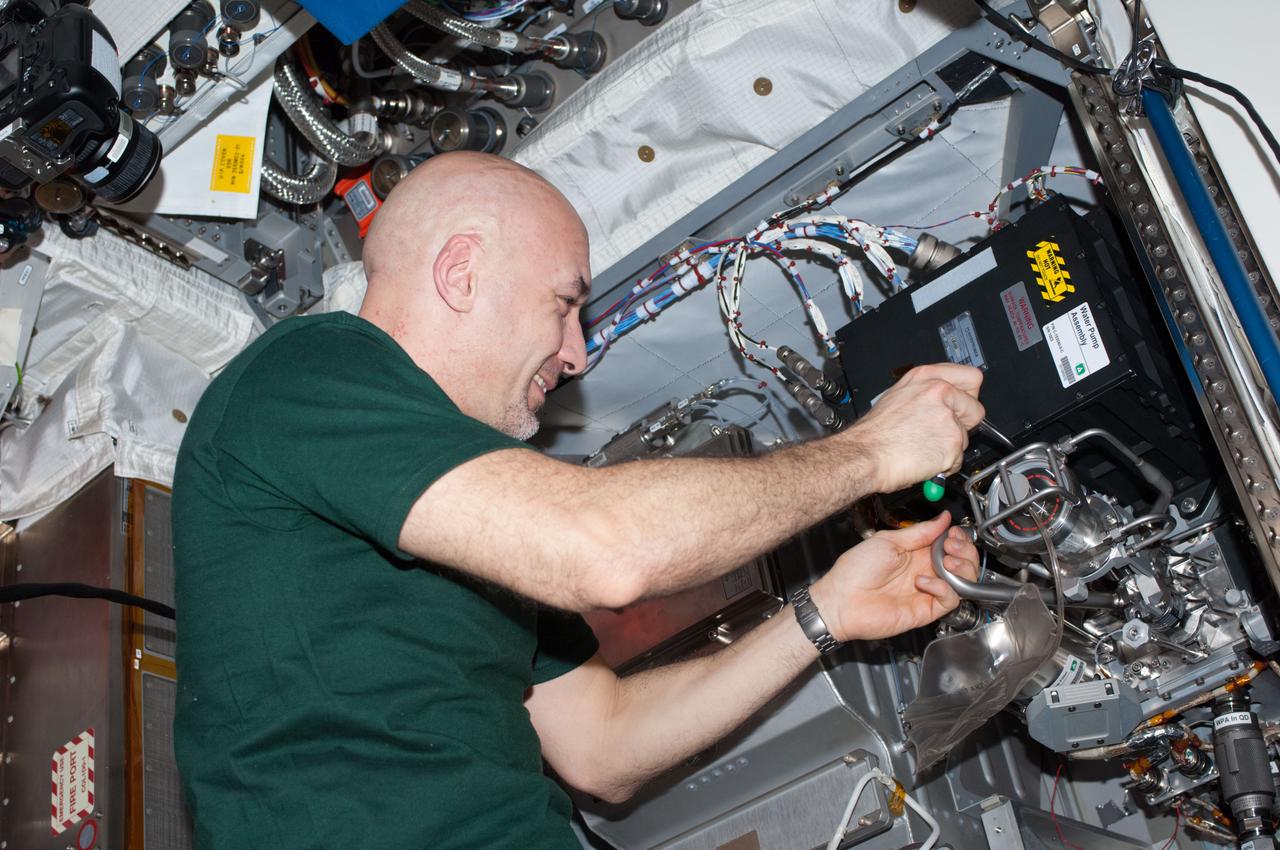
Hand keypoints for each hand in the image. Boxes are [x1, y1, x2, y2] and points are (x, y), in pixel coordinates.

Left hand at [809, 513, 979, 641]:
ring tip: (947, 561)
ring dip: (961, 567)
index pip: (950, 543)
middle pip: (962, 561)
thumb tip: (942, 518)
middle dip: (964, 550)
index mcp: (916, 552)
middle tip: (952, 545)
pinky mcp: (926, 609)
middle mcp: (924, 570)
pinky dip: (944, 588)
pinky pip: (950, 599)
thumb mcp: (888, 541)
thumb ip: (919, 532)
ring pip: (963, 580)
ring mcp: (927, 590)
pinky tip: (923, 582)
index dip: (957, 537)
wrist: (841, 600)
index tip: (953, 532)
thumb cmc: (855, 571)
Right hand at [847, 363, 984, 492]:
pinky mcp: (951, 441)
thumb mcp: (897, 397)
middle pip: (976, 408)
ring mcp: (947, 416)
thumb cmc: (873, 433)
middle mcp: (939, 392)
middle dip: (964, 424)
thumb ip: (924, 394)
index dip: (967, 396)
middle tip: (943, 431)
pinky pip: (958, 458)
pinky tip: (924, 458)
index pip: (971, 377)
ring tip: (924, 447)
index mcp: (925, 377)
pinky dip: (945, 464)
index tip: (961, 406)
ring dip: (950, 447)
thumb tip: (940, 402)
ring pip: (966, 436)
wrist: (864, 455)